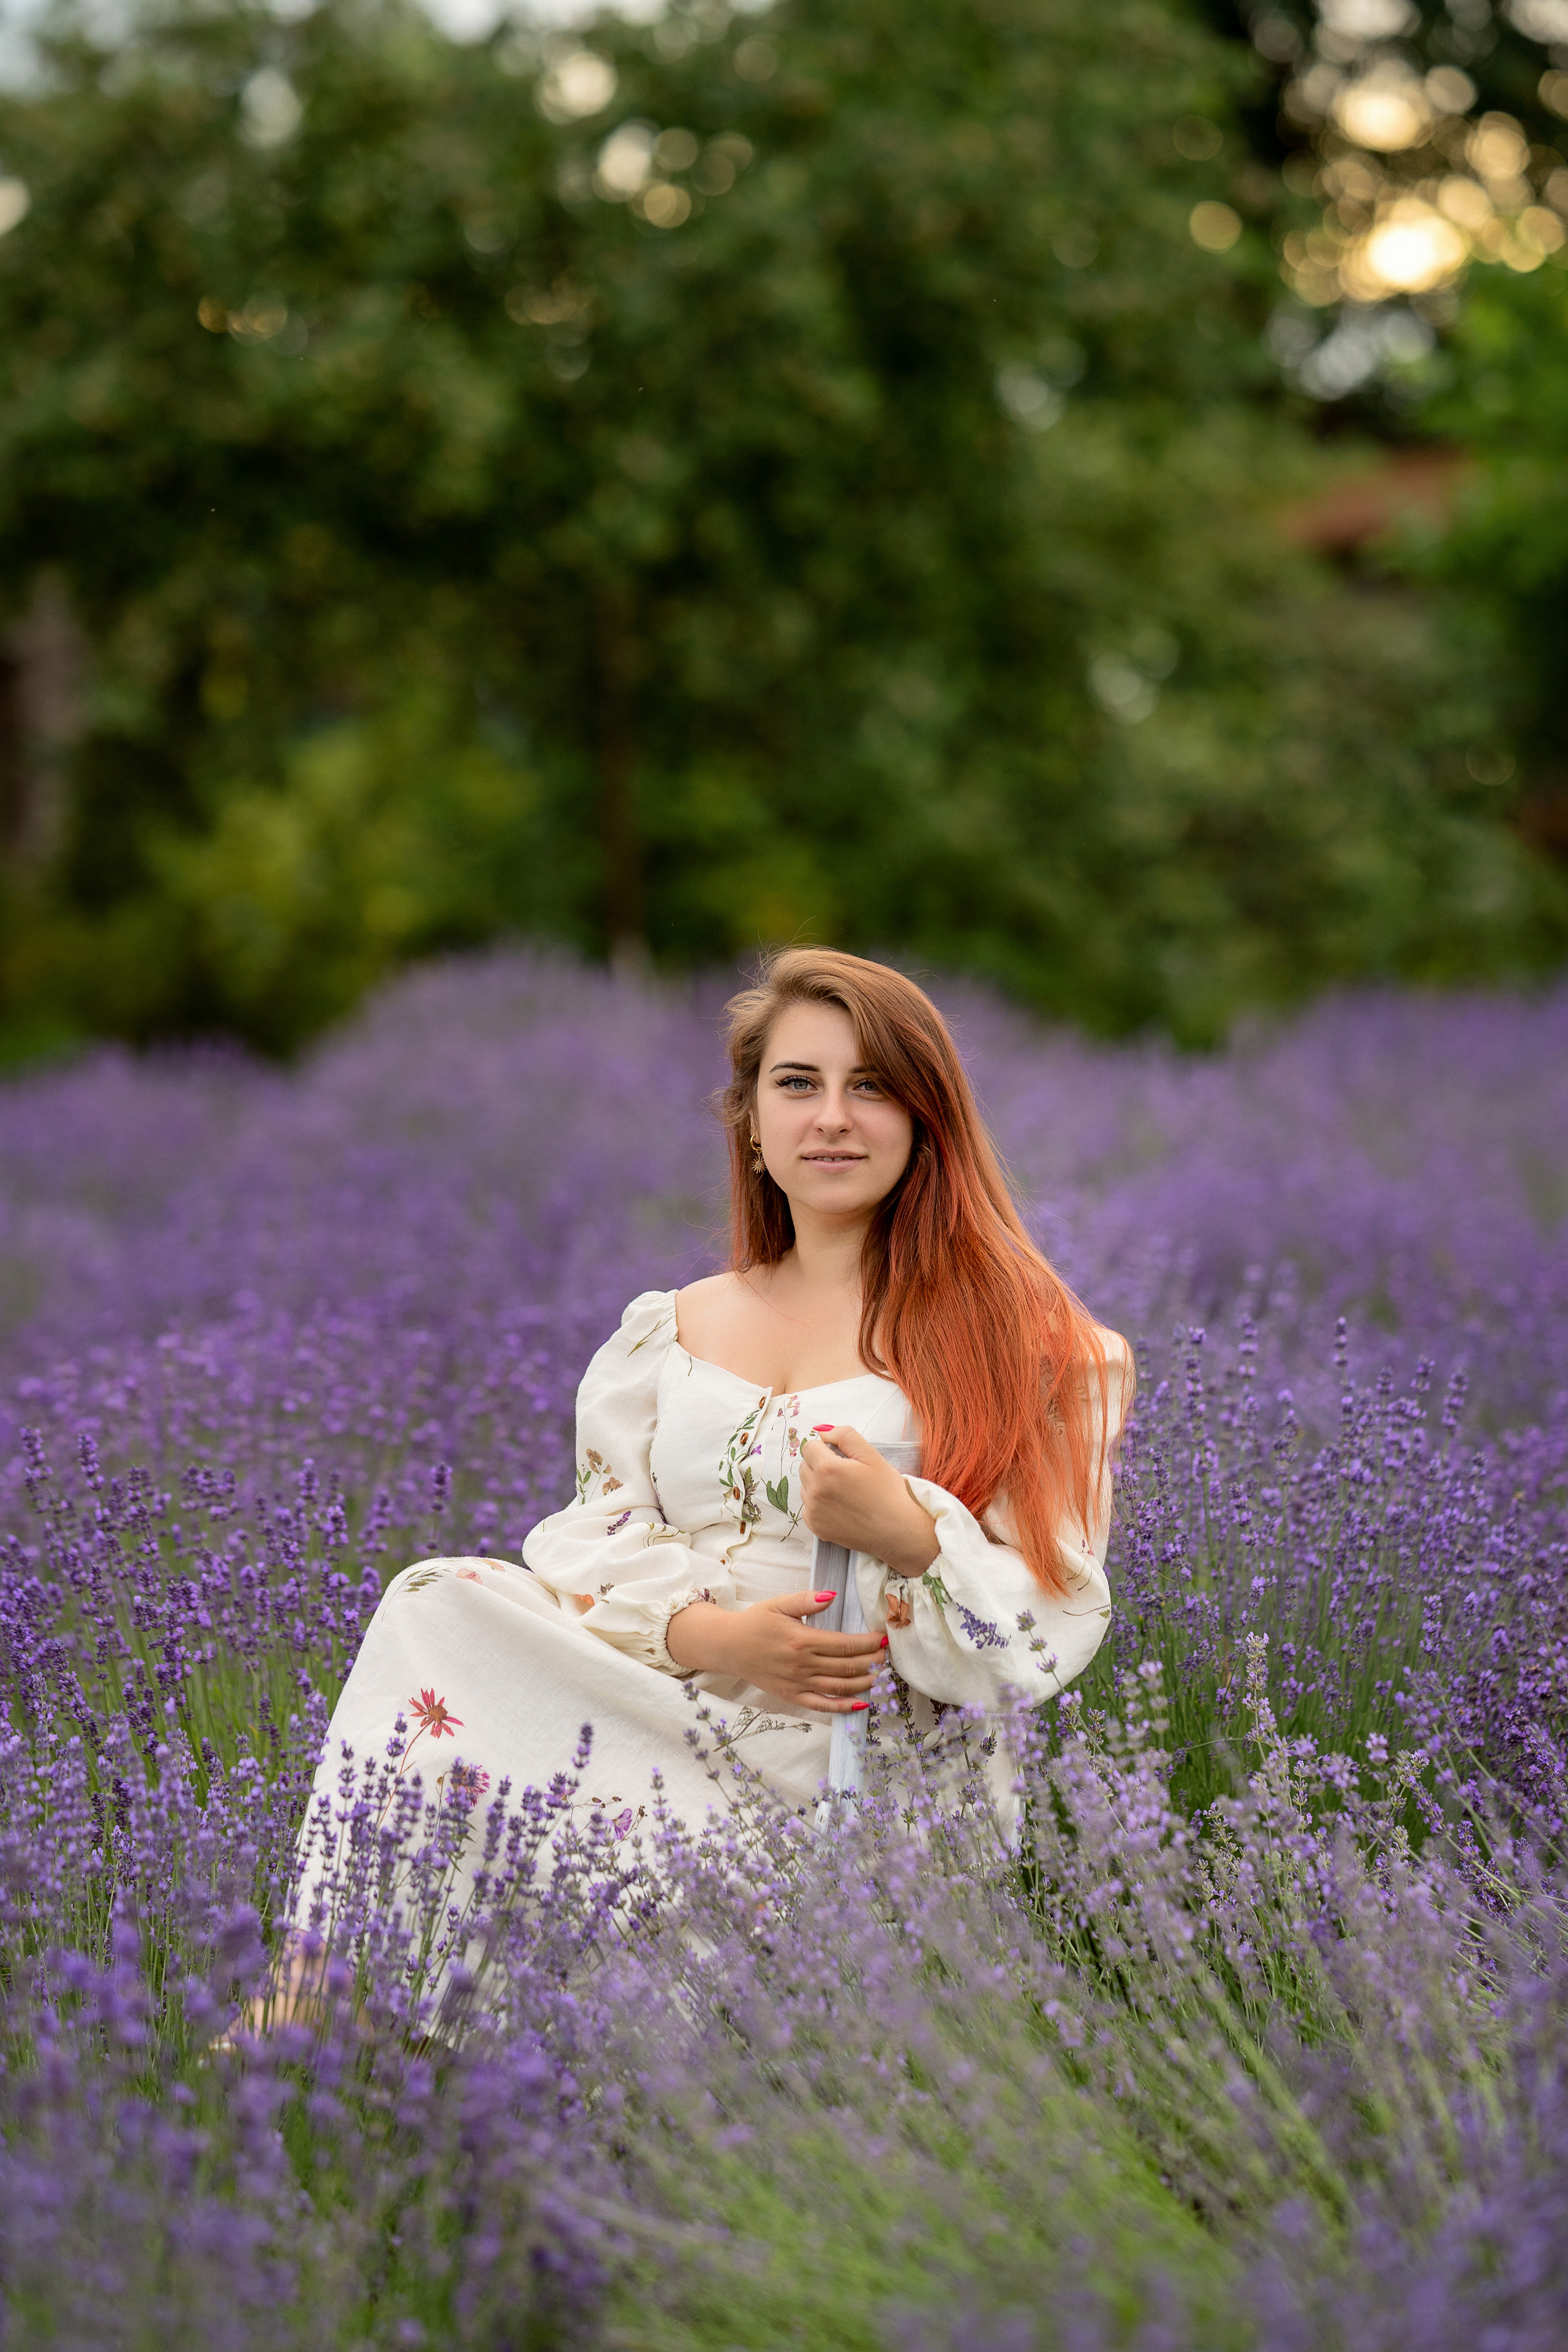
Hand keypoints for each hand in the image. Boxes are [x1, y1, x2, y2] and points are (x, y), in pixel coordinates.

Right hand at [664, 1590, 886, 1712]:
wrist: (728, 1647)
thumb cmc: (755, 1622)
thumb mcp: (778, 1604)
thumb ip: (806, 1599)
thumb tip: (832, 1596)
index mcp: (802, 1639)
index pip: (845, 1644)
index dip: (868, 1643)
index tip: (883, 1638)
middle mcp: (802, 1664)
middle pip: (847, 1666)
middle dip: (872, 1661)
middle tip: (888, 1656)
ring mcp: (798, 1683)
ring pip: (840, 1686)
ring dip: (865, 1682)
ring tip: (881, 1675)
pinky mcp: (792, 1696)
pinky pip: (822, 1705)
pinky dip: (843, 1706)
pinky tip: (861, 1703)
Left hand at [798, 1425, 939, 1577]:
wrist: (896, 1530)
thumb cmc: (887, 1491)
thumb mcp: (872, 1455)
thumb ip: (845, 1436)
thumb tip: (823, 1432)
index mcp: (827, 1469)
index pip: (809, 1447)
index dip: (826, 1449)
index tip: (841, 1458)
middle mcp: (815, 1490)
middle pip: (805, 1466)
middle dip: (820, 1465)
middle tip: (845, 1475)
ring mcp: (813, 1510)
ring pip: (806, 1486)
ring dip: (819, 1485)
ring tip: (844, 1492)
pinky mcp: (815, 1526)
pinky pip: (808, 1507)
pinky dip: (819, 1505)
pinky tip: (841, 1507)